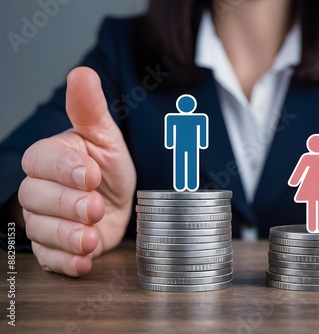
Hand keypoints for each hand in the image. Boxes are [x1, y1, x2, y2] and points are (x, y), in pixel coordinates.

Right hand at [18, 67, 135, 276]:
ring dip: (67, 236)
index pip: (41, 161)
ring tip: (90, 237)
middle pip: (37, 198)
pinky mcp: (55, 247)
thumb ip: (90, 110)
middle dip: (68, 204)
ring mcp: (46, 220)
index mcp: (50, 158)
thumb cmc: (107, 165)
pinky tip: (84, 261)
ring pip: (41, 230)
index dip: (64, 169)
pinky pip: (51, 258)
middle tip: (95, 206)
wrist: (116, 199)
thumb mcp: (105, 137)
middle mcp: (41, 189)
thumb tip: (82, 73)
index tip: (91, 173)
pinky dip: (67, 263)